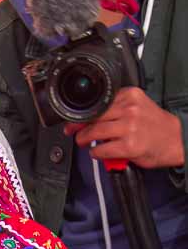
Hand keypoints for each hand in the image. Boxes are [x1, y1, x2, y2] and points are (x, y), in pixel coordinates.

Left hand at [65, 87, 184, 167]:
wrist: (176, 139)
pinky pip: (101, 150)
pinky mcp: (128, 146)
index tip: (74, 118)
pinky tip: (98, 152)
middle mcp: (129, 109)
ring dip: (84, 139)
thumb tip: (93, 116)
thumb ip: (118, 108)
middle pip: (94, 117)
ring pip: (94, 133)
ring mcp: (129, 128)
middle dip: (78, 126)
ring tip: (83, 142)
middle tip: (72, 132)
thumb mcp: (139, 106)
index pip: (100, 103)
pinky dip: (95, 153)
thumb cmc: (156, 126)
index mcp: (130, 96)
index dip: (84, 112)